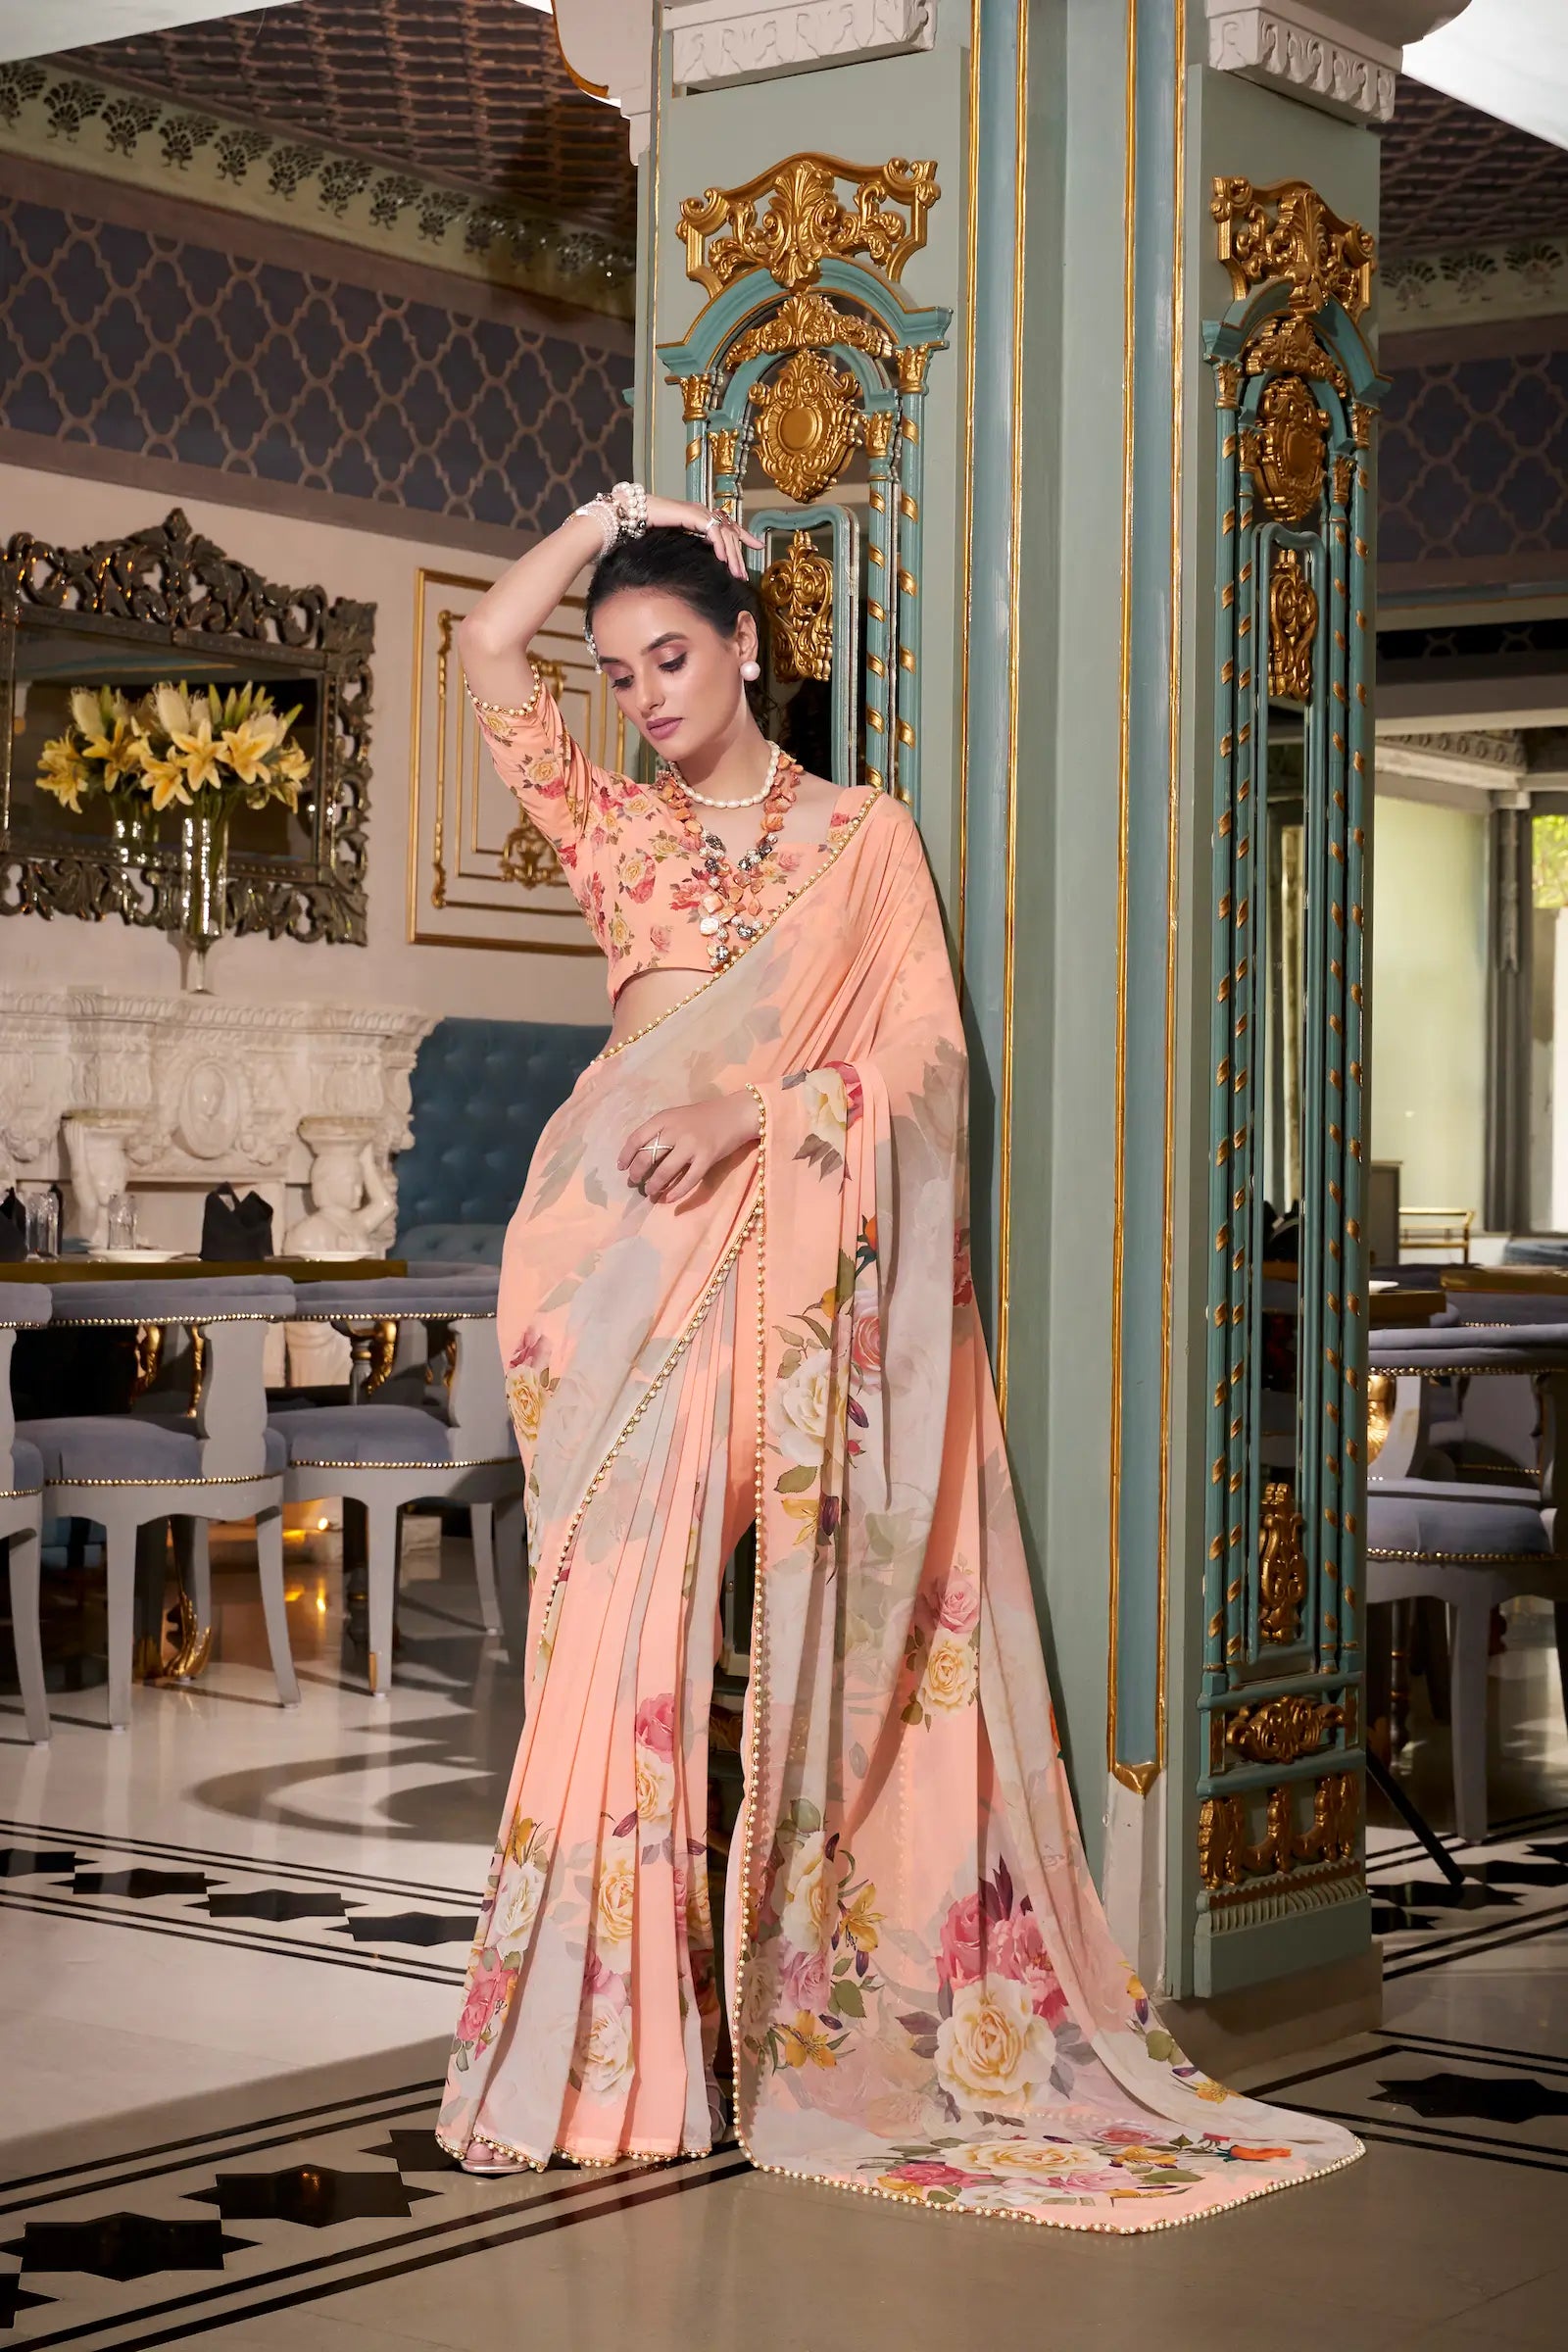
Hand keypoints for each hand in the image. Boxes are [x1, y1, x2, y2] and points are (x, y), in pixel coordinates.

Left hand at [618, 1094, 759, 1205]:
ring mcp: (691, 1145)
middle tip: (635, 1182)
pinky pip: (688, 1180)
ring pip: (664, 1171)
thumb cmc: (704, 1116)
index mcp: (664, 1119)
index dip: (626, 1155)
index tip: (621, 1168)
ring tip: (650, 1192)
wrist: (735, 1114)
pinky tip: (668, 1199)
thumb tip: (641, 1155)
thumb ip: (661, 1131)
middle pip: (647, 1157)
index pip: (636, 1138)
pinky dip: (675, 1192)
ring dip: (653, 1185)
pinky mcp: (707, 1158)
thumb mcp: (677, 1116)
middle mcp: (675, 1131)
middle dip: (637, 1173)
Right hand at [643, 494, 763, 582]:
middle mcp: (702, 512)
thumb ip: (690, 547)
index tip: (758, 546)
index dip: (744, 536)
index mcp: (700, 517)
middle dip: (740, 554)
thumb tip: (702, 561)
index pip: (728, 526)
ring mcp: (698, 512)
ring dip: (732, 555)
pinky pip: (712, 530)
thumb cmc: (647, 528)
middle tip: (744, 575)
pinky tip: (723, 558)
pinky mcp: (692, 514)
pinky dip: (720, 545)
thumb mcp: (675, 541)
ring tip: (737, 573)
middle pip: (730, 532)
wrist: (631, 514)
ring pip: (724, 533)